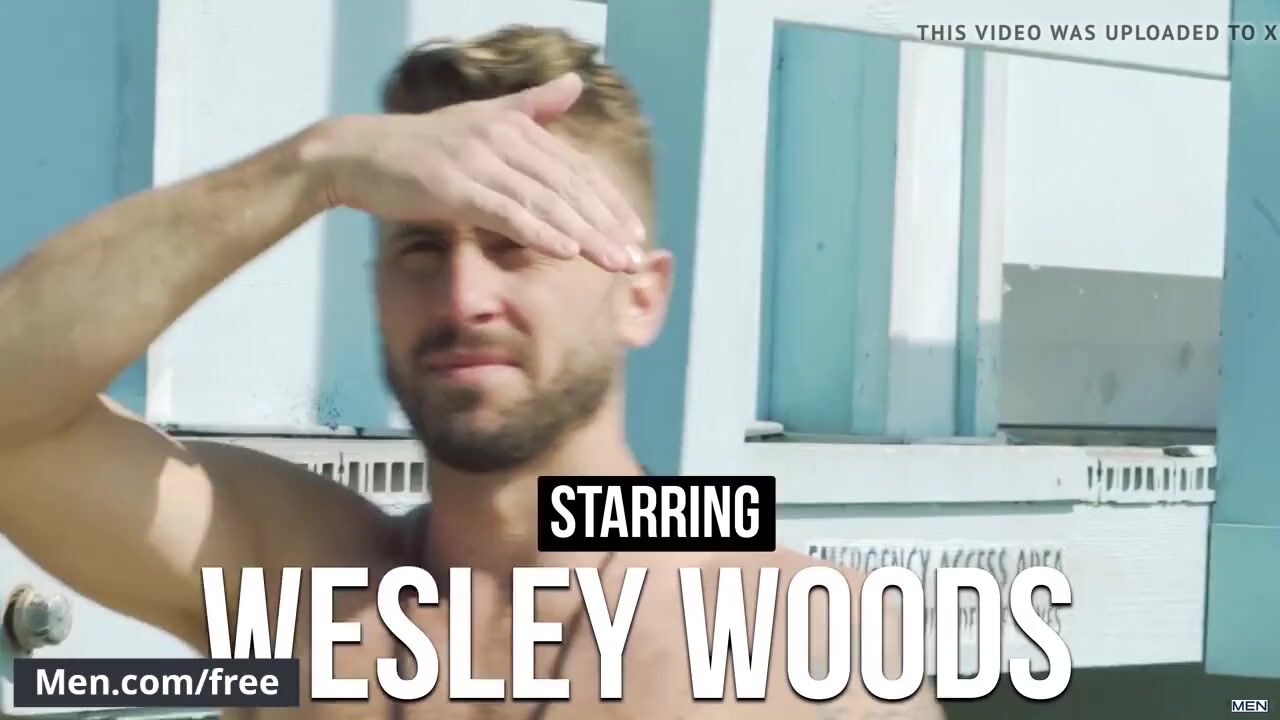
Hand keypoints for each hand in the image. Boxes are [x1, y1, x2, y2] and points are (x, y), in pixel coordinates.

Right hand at [311, 73, 646, 271]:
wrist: (359, 154)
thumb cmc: (421, 145)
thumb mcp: (481, 119)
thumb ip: (532, 106)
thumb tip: (575, 83)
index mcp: (515, 127)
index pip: (575, 170)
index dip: (608, 202)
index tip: (634, 232)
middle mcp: (503, 139)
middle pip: (568, 187)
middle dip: (607, 224)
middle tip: (635, 257)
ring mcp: (478, 161)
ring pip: (545, 202)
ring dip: (585, 235)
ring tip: (615, 261)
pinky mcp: (453, 187)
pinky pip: (505, 213)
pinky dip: (538, 231)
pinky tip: (566, 251)